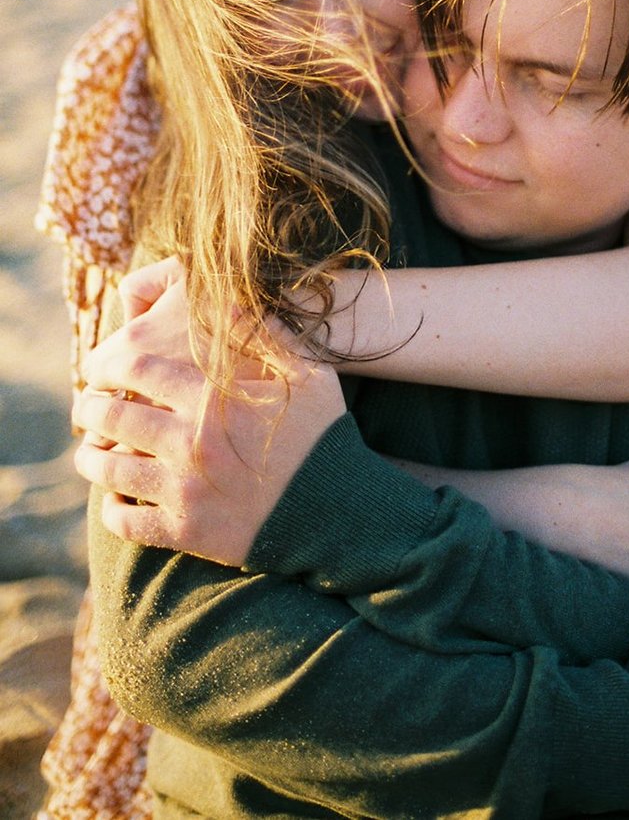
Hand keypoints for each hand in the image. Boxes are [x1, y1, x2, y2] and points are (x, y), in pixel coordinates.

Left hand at [73, 279, 347, 565]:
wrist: (336, 510)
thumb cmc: (319, 435)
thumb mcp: (305, 374)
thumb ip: (264, 336)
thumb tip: (228, 300)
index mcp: (211, 399)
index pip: (136, 370)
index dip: (109, 365)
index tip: (102, 369)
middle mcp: (189, 442)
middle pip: (111, 417)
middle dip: (91, 409)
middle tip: (89, 407)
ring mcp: (183, 490)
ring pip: (108, 470)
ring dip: (91, 458)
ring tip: (91, 452)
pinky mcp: (183, 531)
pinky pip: (124, 521)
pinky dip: (112, 510)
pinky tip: (116, 500)